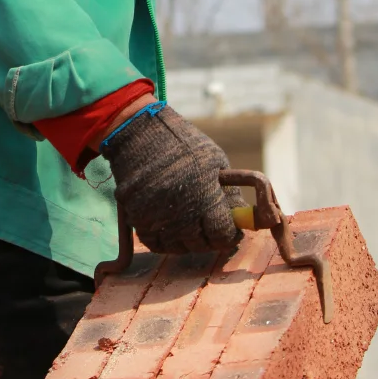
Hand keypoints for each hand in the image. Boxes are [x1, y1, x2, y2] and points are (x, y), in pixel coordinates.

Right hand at [100, 104, 242, 253]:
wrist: (138, 130)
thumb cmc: (182, 142)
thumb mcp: (214, 160)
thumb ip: (228, 192)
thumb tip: (240, 216)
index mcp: (204, 193)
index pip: (222, 234)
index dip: (229, 234)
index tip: (230, 229)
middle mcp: (180, 210)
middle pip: (200, 245)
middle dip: (209, 238)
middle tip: (209, 226)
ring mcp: (156, 216)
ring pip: (177, 248)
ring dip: (186, 241)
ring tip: (189, 224)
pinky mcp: (137, 217)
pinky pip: (154, 243)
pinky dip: (163, 240)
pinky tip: (169, 225)